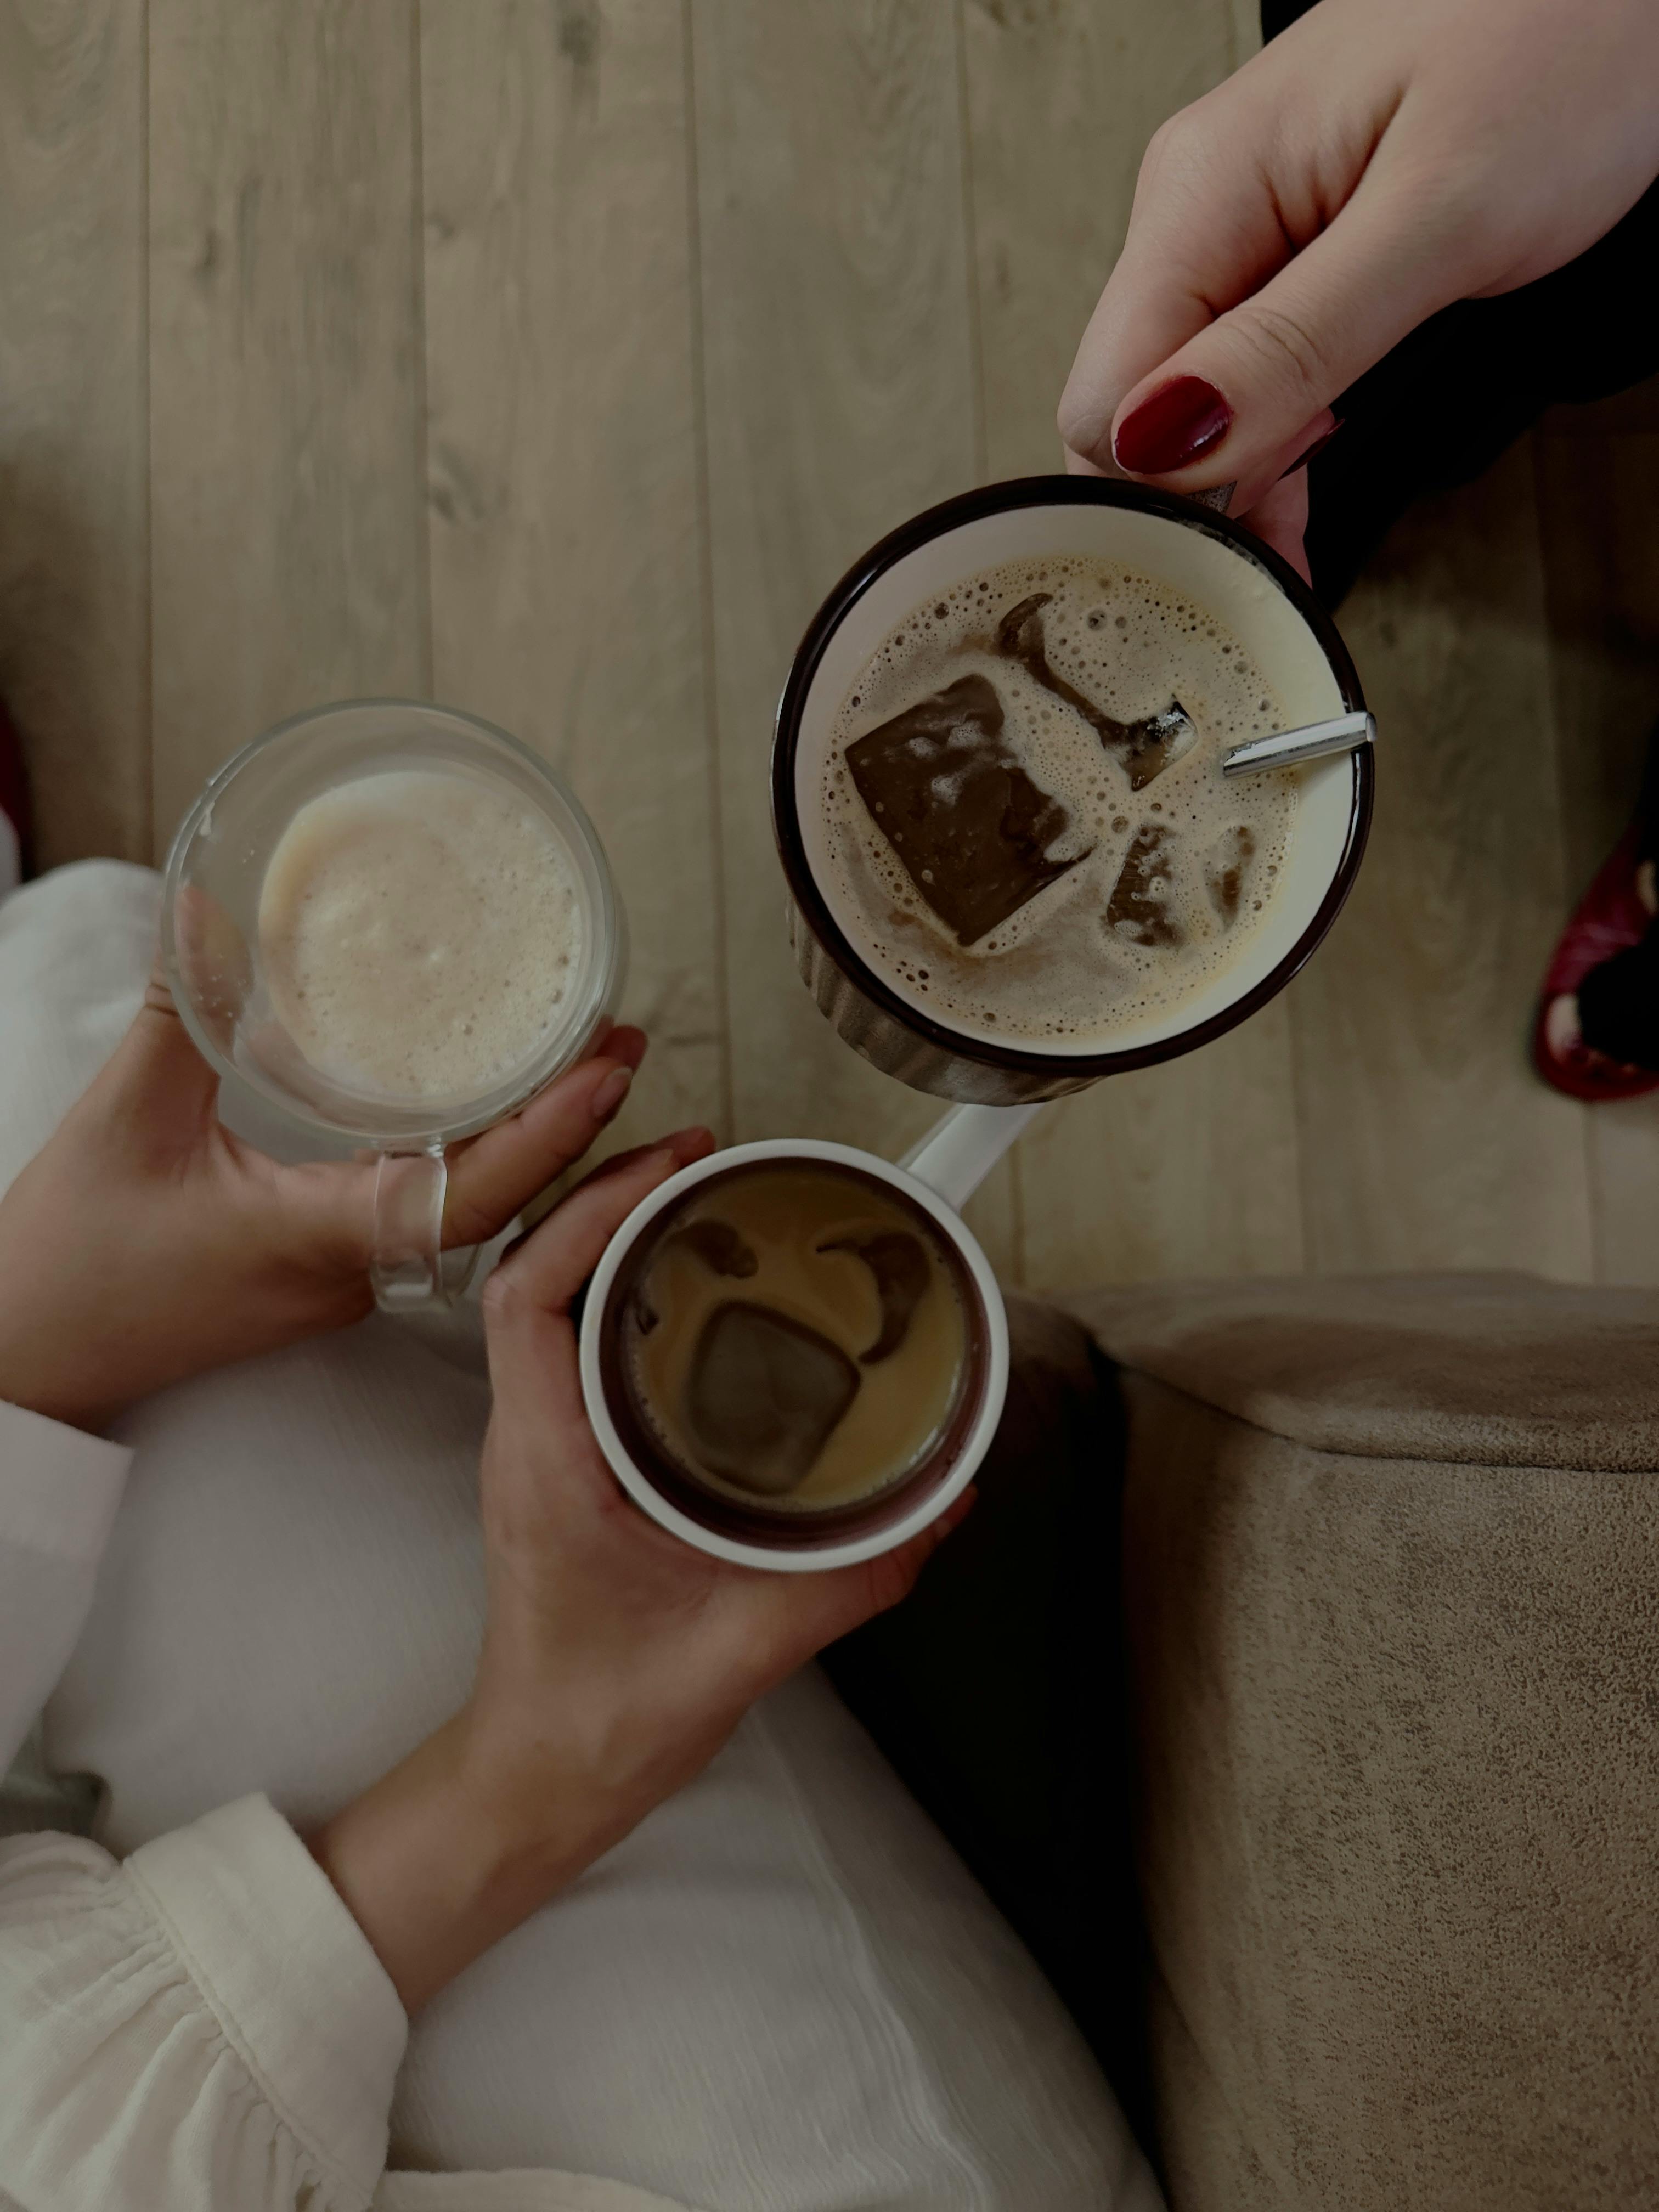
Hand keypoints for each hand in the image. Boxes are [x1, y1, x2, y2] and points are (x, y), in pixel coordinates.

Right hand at [0, 961, 653, 1431]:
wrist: (26, 1363)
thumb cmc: (67, 1264)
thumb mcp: (120, 1121)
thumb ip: (178, 1011)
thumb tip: (205, 906)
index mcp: (319, 1240)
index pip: (471, 1196)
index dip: (549, 1135)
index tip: (608, 1072)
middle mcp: (352, 1272)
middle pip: (497, 1204)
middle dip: (574, 1128)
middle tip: (627, 1044)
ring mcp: (343, 1283)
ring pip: (469, 1216)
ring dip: (536, 1146)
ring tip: (594, 1066)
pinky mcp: (322, 1276)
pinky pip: (426, 1217)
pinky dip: (478, 1163)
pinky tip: (504, 1111)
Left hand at [310, 1140, 971, 2012]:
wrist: (543, 1774)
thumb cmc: (608, 1718)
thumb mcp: (744, 1646)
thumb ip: (851, 1574)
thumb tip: (946, 1499)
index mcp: (549, 1463)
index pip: (529, 1296)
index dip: (590, 1211)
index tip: (668, 1166)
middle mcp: (527, 1437)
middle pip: (534, 1269)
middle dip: (608, 1194)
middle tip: (700, 1154)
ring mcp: (536, 1444)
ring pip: (547, 1299)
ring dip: (607, 1234)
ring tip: (698, 1195)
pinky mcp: (560, 1457)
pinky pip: (570, 1340)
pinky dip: (617, 1287)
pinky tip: (689, 1283)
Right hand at [1057, 0, 1658, 574]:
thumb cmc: (1572, 38)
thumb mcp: (1440, 215)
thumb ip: (1297, 339)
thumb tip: (1166, 443)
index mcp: (1204, 190)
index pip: (1105, 399)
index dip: (1156, 494)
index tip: (1227, 553)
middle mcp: (1203, 207)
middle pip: (1132, 411)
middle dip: (1189, 499)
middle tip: (1269, 564)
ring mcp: (1247, 225)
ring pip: (1187, 401)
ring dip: (1232, 480)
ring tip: (1291, 545)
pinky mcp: (1298, 243)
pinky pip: (1245, 368)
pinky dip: (1269, 439)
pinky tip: (1298, 488)